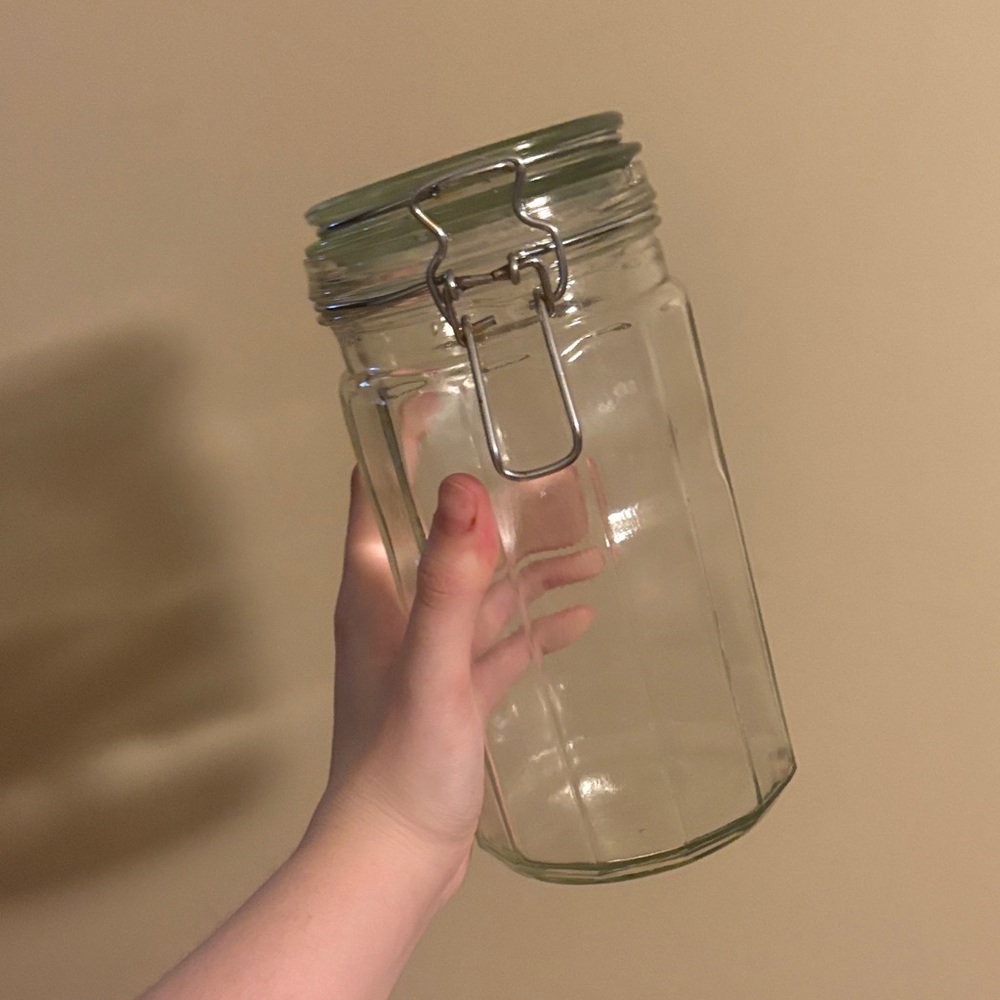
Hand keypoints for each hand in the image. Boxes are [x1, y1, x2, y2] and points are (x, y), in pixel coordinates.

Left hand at [314, 469, 598, 896]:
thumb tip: (463, 489)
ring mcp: (430, 653)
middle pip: (450, 540)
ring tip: (595, 553)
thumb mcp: (431, 665)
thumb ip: (448, 582)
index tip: (438, 400)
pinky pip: (502, 645)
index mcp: (375, 591)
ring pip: (487, 594)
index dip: (402, 445)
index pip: (378, 494)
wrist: (396, 855)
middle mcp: (399, 612)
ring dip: (534, 573)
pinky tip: (579, 618)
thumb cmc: (400, 760)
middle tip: (556, 482)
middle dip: (499, 510)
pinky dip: (536, 629)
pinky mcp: (457, 692)